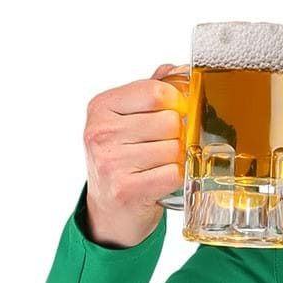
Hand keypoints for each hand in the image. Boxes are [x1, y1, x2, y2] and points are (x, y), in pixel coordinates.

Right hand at [81, 64, 187, 246]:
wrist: (109, 212)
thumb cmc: (123, 161)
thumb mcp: (127, 120)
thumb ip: (152, 91)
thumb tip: (182, 70)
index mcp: (101, 107)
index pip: (156, 91)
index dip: (177, 101)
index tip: (177, 112)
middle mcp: (101, 132)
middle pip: (169, 120)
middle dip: (176, 134)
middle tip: (162, 147)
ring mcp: (111, 161)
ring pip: (174, 147)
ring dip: (176, 158)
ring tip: (158, 165)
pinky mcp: (127, 189)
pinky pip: (173, 173)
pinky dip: (176, 178)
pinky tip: (162, 180)